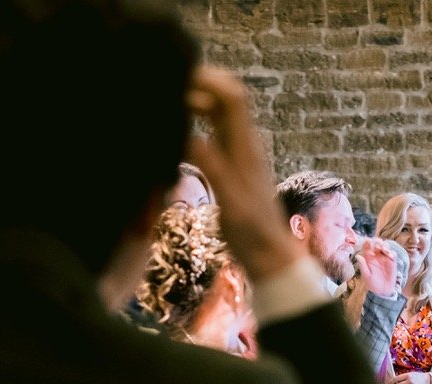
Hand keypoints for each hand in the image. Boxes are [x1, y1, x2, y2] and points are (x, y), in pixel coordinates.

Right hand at [185, 66, 303, 283]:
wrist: (268, 255)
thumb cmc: (251, 230)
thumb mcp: (228, 197)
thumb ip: (209, 164)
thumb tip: (184, 135)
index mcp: (245, 145)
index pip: (232, 96)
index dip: (208, 81)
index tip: (178, 79)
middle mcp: (244, 144)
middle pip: (224, 99)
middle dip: (198, 87)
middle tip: (164, 91)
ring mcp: (238, 155)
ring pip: (217, 117)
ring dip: (194, 106)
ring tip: (164, 109)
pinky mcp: (231, 169)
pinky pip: (212, 137)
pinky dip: (194, 129)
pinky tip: (174, 141)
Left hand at [352, 238, 399, 296]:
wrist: (382, 291)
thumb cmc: (372, 284)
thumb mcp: (366, 275)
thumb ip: (363, 266)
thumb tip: (357, 256)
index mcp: (368, 258)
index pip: (367, 247)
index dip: (367, 242)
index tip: (368, 240)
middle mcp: (376, 256)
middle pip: (377, 244)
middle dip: (378, 241)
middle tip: (378, 243)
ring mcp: (385, 258)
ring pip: (385, 247)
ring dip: (385, 246)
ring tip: (384, 249)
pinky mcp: (392, 262)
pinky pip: (393, 255)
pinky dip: (392, 253)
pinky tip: (390, 255)